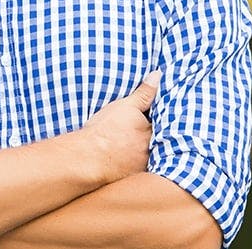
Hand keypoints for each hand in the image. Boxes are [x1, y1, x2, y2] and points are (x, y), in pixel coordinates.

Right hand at [75, 70, 158, 184]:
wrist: (87, 158)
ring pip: (150, 155)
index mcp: (151, 130)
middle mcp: (151, 149)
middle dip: (157, 136)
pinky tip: (129, 162)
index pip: (163, 123)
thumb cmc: (105, 130)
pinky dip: (136, 164)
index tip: (159, 114)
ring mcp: (143, 165)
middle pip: (159, 140)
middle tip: (151, 132)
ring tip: (139, 147)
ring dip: (147, 151)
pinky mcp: (132, 177)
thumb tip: (158, 75)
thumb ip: (144, 93)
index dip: (161, 118)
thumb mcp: (125, 106)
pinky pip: (139, 168)